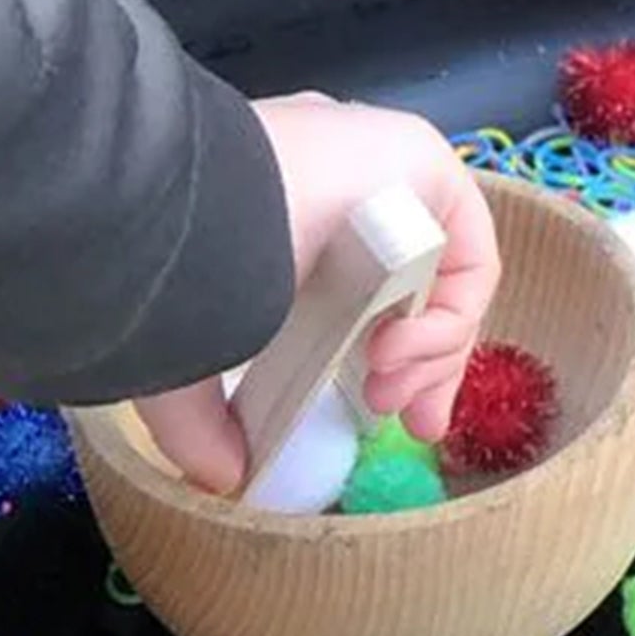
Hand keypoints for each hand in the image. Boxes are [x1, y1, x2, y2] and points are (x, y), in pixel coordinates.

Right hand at [136, 94, 501, 492]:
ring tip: (385, 392)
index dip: (393, 360)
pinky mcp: (420, 156)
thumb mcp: (185, 362)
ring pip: (445, 276)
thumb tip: (220, 479)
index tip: (388, 419)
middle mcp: (338, 182)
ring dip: (431, 354)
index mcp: (284, 213)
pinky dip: (451, 317)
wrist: (181, 211)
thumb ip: (202, 425)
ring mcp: (381, 165)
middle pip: (419, 284)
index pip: (367, 286)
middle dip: (429, 369)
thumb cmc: (167, 269)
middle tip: (413, 424)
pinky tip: (398, 350)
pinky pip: (466, 252)